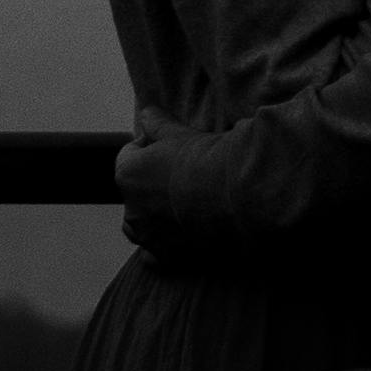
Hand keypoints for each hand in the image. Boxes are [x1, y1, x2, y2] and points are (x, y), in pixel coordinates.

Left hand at [115, 102, 251, 257]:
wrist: (242, 194)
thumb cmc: (212, 159)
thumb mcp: (183, 134)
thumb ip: (159, 124)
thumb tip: (146, 112)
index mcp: (128, 175)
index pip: (128, 156)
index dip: (150, 149)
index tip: (173, 149)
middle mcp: (131, 209)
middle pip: (135, 193)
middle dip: (152, 186)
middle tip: (185, 178)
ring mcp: (149, 237)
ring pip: (142, 226)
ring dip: (156, 218)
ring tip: (187, 208)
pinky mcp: (169, 258)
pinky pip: (155, 256)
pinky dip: (164, 247)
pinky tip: (184, 237)